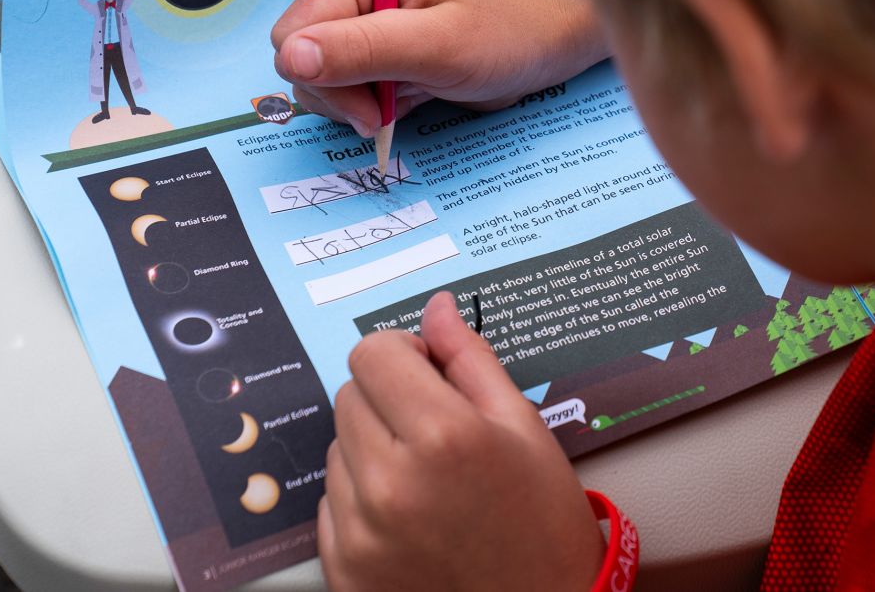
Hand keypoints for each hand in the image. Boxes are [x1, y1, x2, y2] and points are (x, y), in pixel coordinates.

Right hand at [270, 0, 607, 135]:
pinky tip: (410, 92)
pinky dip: (371, 101)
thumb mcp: (439, 47)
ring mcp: (357, 10)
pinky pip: (342, 83)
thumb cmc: (507, 32)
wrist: (547, 37)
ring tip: (412, 92)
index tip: (376, 106)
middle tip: (396, 103)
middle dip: (343, 94)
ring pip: (316, 76)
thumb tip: (290, 58)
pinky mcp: (370, 38)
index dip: (327, 80)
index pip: (293, 36)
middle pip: (298, 58)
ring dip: (359, 102)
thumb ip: (363, 50)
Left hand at [320, 293, 604, 591]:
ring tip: (428, 480)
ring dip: (373, 449)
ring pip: (338, 447)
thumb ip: (470, 359)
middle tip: (437, 429)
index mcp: (444, 436)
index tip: (427, 371)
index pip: (372, 354)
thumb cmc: (543, 525)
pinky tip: (411, 516)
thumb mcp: (523, 427)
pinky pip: (331, 503)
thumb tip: (437, 308)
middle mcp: (391, 483)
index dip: (403, 353)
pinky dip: (361, 500)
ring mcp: (361, 531)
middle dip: (389, 398)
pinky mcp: (344, 568)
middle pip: (349, 394)